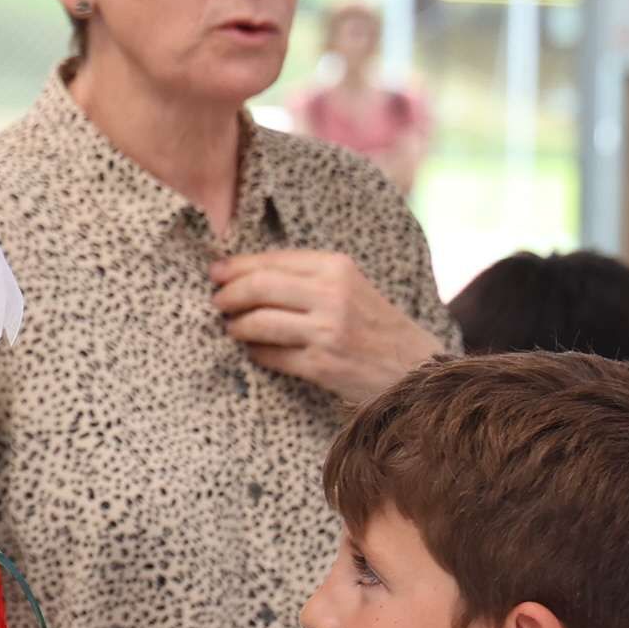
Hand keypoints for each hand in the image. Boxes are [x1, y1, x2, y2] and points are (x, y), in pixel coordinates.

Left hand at [209, 250, 437, 404]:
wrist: (414, 367)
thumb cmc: (373, 324)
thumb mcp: (348, 286)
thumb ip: (305, 276)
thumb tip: (241, 272)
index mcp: (337, 267)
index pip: (271, 260)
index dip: (235, 267)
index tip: (214, 273)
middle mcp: (332, 295)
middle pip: (258, 287)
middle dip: (228, 295)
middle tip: (217, 302)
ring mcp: (327, 331)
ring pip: (259, 322)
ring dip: (236, 326)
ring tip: (232, 328)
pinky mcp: (322, 365)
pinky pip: (270, 355)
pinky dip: (255, 352)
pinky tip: (255, 350)